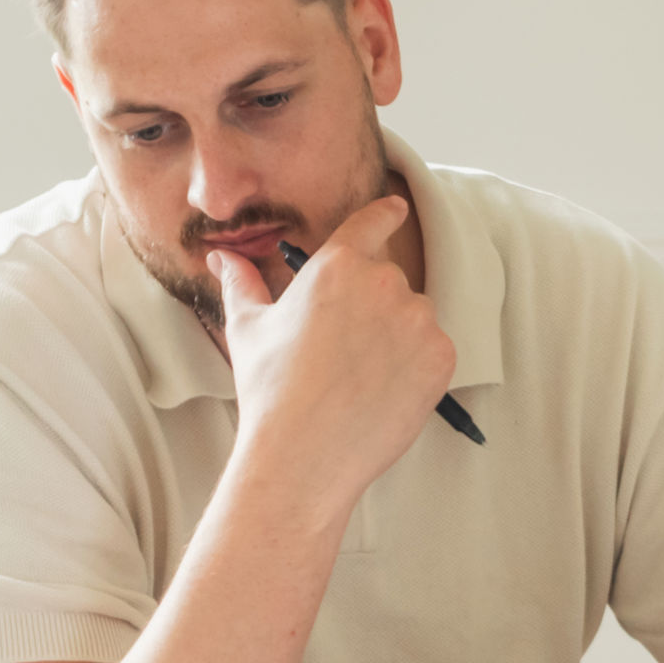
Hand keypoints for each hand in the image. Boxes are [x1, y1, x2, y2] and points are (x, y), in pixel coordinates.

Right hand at [211, 193, 455, 528]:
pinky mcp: (441, 358)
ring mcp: (419, 321)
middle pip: (390, 280)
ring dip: (397, 335)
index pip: (372, 223)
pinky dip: (417, 366)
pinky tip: (382, 390)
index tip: (397, 208)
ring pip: (415, 316)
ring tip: (359, 375)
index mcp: (338, 264)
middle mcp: (385, 283)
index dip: (385, 214)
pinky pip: (434, 350)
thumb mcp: (248, 328)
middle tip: (343, 349)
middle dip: (373, 305)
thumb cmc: (271, 390)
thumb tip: (221, 256)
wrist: (305, 454)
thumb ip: (241, 283)